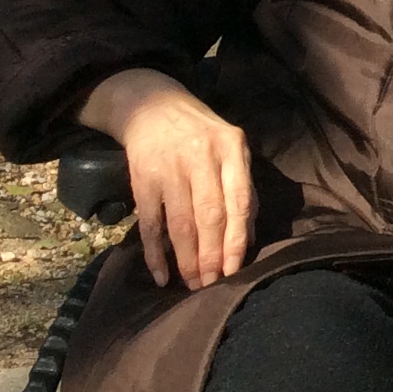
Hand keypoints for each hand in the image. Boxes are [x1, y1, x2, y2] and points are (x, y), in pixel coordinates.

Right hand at [76, 68, 254, 291]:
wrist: (152, 106)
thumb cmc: (201, 134)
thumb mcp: (230, 148)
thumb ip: (242, 187)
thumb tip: (249, 236)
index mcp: (232, 148)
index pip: (239, 200)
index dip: (237, 239)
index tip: (234, 270)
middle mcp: (202, 157)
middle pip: (209, 216)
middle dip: (212, 256)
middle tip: (212, 285)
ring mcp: (170, 168)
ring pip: (181, 223)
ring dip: (187, 259)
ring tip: (192, 284)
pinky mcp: (142, 179)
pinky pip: (150, 224)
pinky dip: (155, 253)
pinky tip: (162, 275)